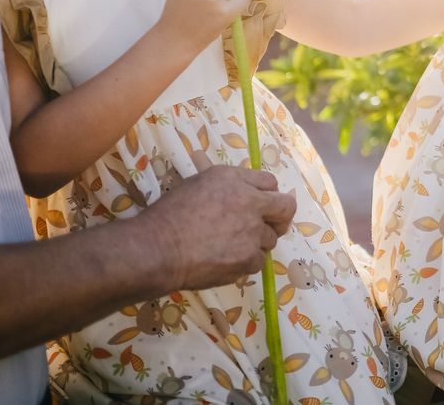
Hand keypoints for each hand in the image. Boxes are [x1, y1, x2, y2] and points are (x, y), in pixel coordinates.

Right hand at [136, 165, 296, 290]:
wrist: (157, 249)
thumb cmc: (169, 215)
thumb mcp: (197, 185)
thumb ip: (228, 186)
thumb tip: (244, 192)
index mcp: (235, 180)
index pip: (270, 182)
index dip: (266, 195)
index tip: (261, 205)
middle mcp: (250, 203)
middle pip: (286, 209)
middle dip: (279, 218)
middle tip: (268, 226)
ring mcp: (252, 232)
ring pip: (269, 240)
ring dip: (255, 243)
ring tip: (228, 247)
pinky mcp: (248, 259)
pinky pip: (257, 261)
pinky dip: (244, 263)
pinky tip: (224, 260)